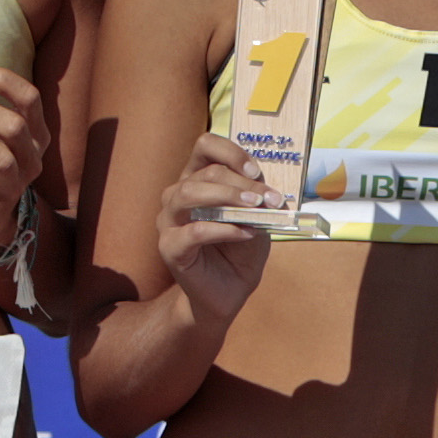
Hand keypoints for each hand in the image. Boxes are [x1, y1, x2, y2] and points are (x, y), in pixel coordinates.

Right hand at [159, 133, 273, 324]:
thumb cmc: (239, 251)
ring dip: (226, 198)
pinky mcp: (170, 247)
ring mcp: (169, 221)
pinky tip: (245, 234)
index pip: (205, 146)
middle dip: (241, 182)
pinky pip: (193, 231)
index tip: (256, 171)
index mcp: (197, 179)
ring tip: (253, 209)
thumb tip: (269, 191)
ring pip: (188, 193)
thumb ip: (258, 199)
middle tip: (267, 198)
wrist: (229, 291)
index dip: (231, 152)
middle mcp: (177, 195)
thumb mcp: (256, 217)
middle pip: (205, 172)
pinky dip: (223, 229)